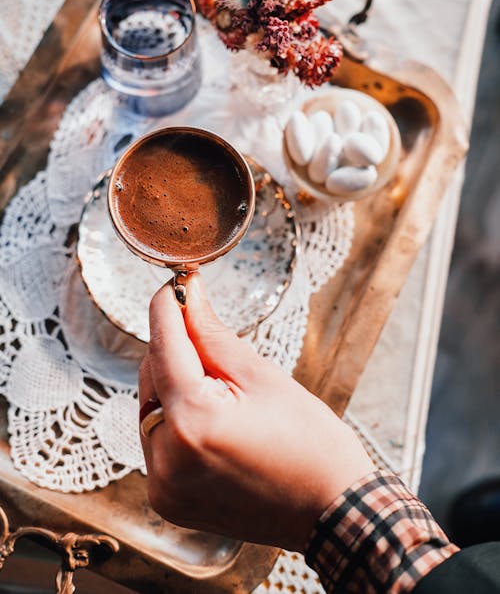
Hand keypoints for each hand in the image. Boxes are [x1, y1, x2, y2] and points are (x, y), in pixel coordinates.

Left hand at [139, 273, 372, 550]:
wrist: (333, 510)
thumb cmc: (310, 444)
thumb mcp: (262, 376)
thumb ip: (212, 334)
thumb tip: (187, 295)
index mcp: (193, 422)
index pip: (164, 345)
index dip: (167, 308)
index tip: (174, 286)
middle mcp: (166, 459)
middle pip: (152, 376)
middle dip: (177, 351)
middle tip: (214, 343)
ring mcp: (163, 486)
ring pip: (151, 407)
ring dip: (175, 386)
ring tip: (223, 391)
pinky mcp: (167, 499)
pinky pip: (157, 441)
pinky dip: (176, 420)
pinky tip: (213, 418)